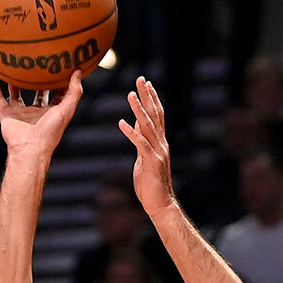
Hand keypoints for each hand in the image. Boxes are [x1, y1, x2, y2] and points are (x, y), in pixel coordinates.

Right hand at [0, 71, 83, 160]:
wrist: (30, 147)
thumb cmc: (50, 131)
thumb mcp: (67, 109)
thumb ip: (74, 91)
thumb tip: (78, 73)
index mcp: (51, 111)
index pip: (57, 93)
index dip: (59, 81)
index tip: (59, 66)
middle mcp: (36, 112)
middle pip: (36, 92)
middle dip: (37, 79)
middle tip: (37, 62)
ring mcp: (20, 113)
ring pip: (16, 94)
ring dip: (14, 82)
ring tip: (13, 67)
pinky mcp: (6, 115)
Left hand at [118, 76, 176, 213]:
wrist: (160, 203)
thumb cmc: (151, 183)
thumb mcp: (144, 158)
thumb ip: (142, 141)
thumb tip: (136, 126)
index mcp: (160, 142)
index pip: (157, 115)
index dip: (152, 98)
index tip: (147, 83)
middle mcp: (161, 143)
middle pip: (154, 115)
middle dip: (147, 96)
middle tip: (141, 79)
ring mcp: (157, 152)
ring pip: (148, 126)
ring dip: (139, 109)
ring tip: (130, 95)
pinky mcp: (151, 162)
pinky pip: (140, 144)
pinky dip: (131, 132)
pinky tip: (121, 123)